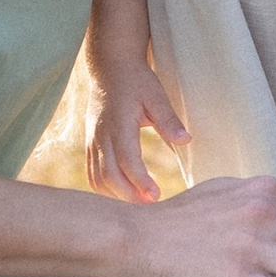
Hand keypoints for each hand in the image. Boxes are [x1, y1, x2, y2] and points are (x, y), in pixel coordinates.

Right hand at [85, 52, 189, 203]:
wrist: (110, 67)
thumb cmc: (136, 80)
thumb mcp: (156, 95)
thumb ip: (168, 119)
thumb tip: (186, 140)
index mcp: (119, 123)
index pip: (127, 158)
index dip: (139, 180)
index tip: (156, 195)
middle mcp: (101, 134)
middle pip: (109, 174)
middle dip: (129, 195)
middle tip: (152, 209)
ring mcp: (92, 140)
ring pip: (98, 177)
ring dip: (116, 195)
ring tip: (140, 207)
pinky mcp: (90, 143)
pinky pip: (92, 172)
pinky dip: (104, 188)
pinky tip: (121, 196)